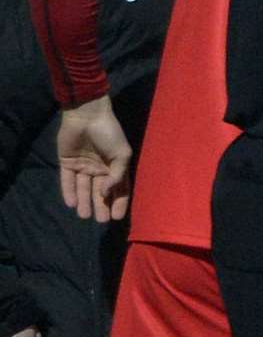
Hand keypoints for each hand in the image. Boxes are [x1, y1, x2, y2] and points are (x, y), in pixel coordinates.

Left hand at [56, 97, 131, 221]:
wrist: (87, 115)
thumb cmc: (109, 133)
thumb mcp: (121, 154)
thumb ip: (116, 175)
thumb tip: (105, 193)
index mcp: (115, 167)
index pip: (119, 190)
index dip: (119, 203)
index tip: (117, 217)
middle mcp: (99, 169)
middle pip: (100, 192)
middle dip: (101, 206)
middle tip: (100, 220)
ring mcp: (82, 166)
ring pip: (83, 188)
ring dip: (84, 202)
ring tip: (84, 216)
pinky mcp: (67, 162)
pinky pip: (67, 180)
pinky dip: (69, 192)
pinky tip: (72, 203)